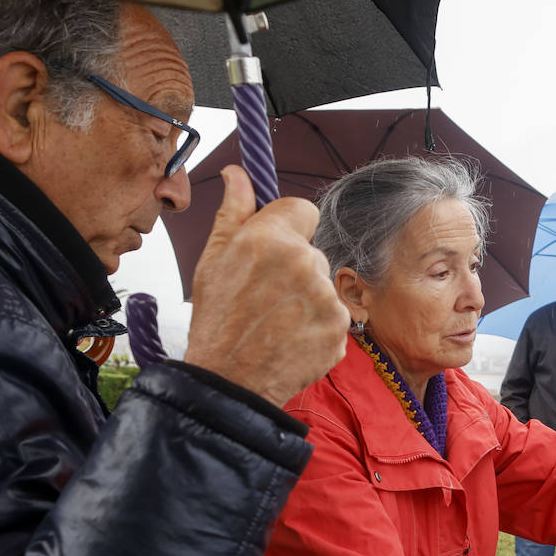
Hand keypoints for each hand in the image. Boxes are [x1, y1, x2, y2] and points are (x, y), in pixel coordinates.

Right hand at [184, 166, 348, 405]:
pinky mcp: (341, 329)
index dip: (288, 227)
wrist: (230, 382)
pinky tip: (290, 339)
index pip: (303, 208)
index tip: (273, 247)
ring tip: (275, 322)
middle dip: (293, 268)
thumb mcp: (214, 259)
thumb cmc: (217, 321)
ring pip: (323, 285)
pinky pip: (333, 316)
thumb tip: (238, 173)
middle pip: (312, 251)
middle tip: (264, 296)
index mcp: (272, 239)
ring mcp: (327, 298)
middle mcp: (306, 263)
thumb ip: (234, 211)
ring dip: (306, 299)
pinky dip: (316, 326)